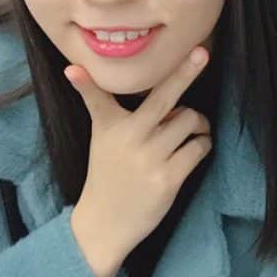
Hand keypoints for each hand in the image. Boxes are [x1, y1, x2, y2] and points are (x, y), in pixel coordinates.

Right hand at [66, 47, 212, 276]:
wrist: (105, 223)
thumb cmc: (110, 174)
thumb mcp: (103, 138)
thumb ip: (119, 112)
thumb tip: (143, 92)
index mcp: (109, 125)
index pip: (97, 98)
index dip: (84, 83)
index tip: (73, 69)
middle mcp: (129, 138)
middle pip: (165, 98)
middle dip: (185, 72)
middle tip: (202, 53)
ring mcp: (150, 158)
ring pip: (190, 121)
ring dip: (199, 123)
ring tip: (192, 130)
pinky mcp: (168, 179)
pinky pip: (198, 147)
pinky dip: (203, 144)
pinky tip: (195, 148)